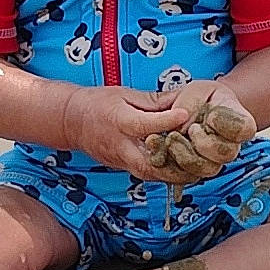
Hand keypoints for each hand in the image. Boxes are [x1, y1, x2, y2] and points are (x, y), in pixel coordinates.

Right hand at [64, 85, 189, 179]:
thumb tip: (181, 98)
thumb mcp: (125, 94)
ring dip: (174, 174)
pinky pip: (147, 175)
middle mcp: (120, 145)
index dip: (167, 120)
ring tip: (196, 167)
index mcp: (119, 121)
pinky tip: (182, 169)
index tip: (185, 114)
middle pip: (149, 162)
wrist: (72, 121)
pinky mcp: (123, 167)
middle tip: (198, 155)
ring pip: (150, 175)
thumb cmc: (97, 103)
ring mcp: (121, 160)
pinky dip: (166, 174)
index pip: (145, 124)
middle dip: (175, 163)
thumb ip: (154, 100)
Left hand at [145, 79, 255, 182]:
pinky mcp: (194, 171)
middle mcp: (229, 145)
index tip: (211, 115)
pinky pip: (184, 176)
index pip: (244, 129)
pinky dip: (169, 164)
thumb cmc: (201, 100)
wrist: (192, 113)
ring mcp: (213, 161)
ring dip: (184, 154)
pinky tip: (161, 148)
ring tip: (171, 137)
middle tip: (191, 129)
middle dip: (204, 142)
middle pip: (225, 154)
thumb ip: (191, 103)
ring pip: (205, 169)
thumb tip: (182, 121)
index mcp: (238, 122)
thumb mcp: (196, 91)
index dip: (225, 124)